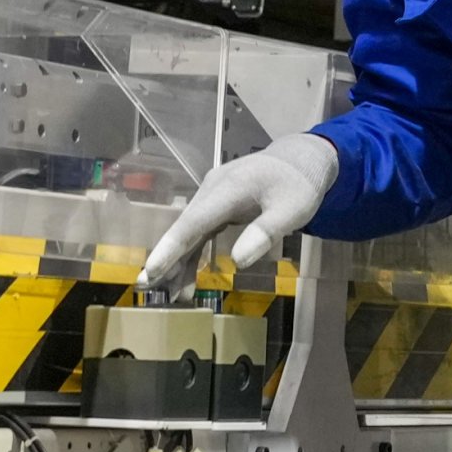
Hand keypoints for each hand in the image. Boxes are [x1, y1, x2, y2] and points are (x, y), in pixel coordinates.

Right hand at [139, 133, 338, 293]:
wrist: (304, 158)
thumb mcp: (293, 210)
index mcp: (230, 188)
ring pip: (190, 230)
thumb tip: (237, 262)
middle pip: (185, 226)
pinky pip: (200, 230)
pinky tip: (187, 278)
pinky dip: (192, 253)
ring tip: (171, 294)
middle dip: (166, 258)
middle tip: (146, 287)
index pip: (194, 221)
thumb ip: (265, 232)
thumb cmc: (300, 183)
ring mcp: (214, 194)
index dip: (172, 247)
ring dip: (178, 261)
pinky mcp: (219, 203)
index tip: (152, 269)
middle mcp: (214, 188)